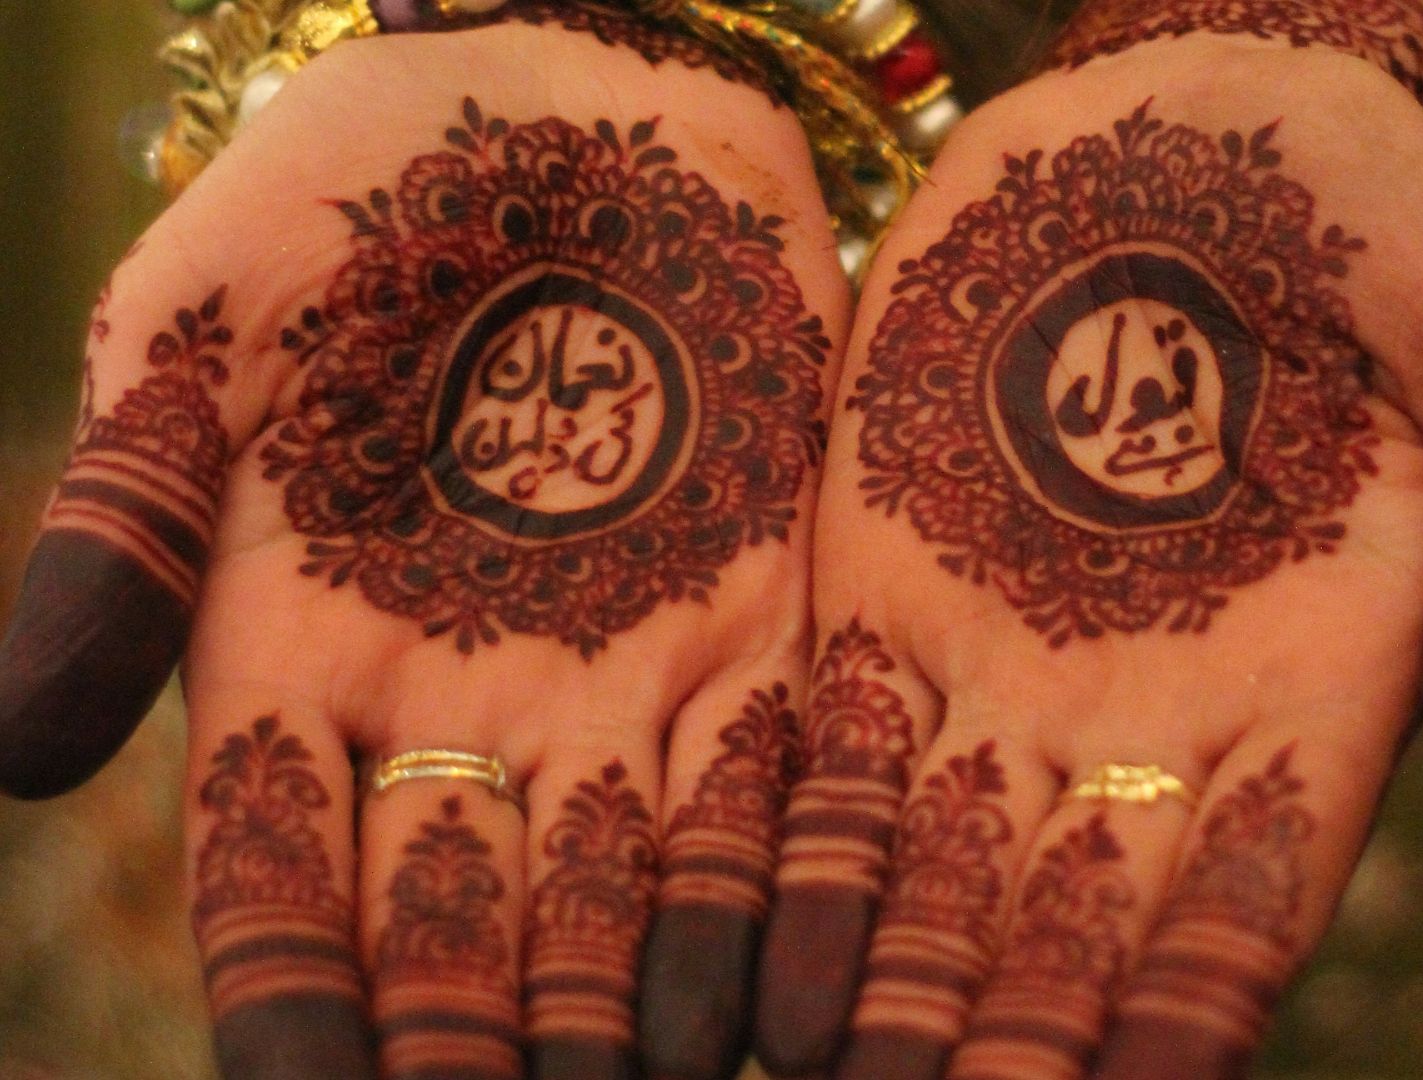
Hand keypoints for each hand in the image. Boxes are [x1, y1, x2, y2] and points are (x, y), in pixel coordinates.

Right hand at [0, 14, 843, 1079]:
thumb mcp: (203, 330)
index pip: (282, 883)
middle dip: (476, 1053)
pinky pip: (762, 785)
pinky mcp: (759, 607)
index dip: (297, 1010)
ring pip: (615, 895)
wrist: (574, 90)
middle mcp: (460, 695)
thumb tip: (14, 754)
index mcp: (300, 651)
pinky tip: (774, 1000)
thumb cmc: (355, 189)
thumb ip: (123, 526)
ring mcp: (618, 663)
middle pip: (459, 929)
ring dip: (623, 1016)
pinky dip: (764, 898)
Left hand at [753, 30, 1422, 1079]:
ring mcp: (1004, 659)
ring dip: (890, 989)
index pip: (1254, 890)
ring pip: (937, 873)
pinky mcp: (882, 589)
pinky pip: (825, 751)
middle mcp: (1150, 708)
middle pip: (1077, 924)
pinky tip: (755, 971)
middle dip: (1021, 1038)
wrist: (1190, 124)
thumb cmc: (1378, 223)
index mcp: (1312, 679)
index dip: (1199, 1004)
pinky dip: (793, 864)